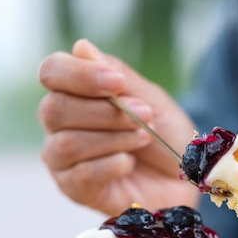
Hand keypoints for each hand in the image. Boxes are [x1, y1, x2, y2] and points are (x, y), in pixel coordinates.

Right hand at [38, 39, 198, 215]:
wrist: (185, 180)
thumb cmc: (166, 138)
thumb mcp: (152, 100)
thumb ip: (118, 76)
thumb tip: (81, 47)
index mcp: (75, 94)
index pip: (52, 72)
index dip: (79, 74)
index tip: (116, 83)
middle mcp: (60, 125)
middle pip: (54, 109)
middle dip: (104, 112)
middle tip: (143, 116)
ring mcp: (63, 160)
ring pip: (66, 144)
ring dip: (112, 138)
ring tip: (144, 138)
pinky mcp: (75, 190)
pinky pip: (80, 175)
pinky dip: (111, 165)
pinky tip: (129, 163)